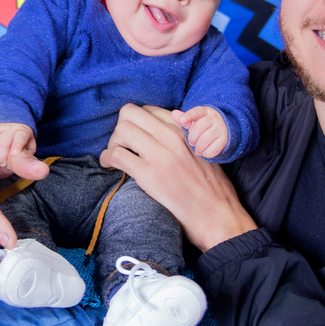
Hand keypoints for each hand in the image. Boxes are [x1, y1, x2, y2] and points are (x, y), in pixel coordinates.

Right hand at [0, 122, 35, 169]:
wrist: (11, 128)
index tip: (14, 154)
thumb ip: (30, 162)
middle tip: (2, 163)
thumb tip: (43, 171)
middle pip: (4, 141)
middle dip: (2, 155)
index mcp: (23, 132)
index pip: (21, 136)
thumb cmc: (18, 147)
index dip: (17, 145)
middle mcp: (11, 128)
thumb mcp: (26, 153)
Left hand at [100, 104, 256, 251]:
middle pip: (129, 114)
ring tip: (115, 157)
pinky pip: (117, 155)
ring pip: (121, 130)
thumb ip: (184, 139)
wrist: (217, 215)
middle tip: (121, 146)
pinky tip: (111, 166)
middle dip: (120, 129)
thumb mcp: (202, 153)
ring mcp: (160, 155)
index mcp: (184, 131)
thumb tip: (161, 133)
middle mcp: (172, 137)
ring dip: (112, 143)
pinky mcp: (150, 175)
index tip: (134, 137)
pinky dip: (107, 158)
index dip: (136, 123)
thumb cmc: (211, 188)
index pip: (148, 110)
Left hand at [171, 106, 228, 158]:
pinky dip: (207, 153)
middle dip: (192, 138)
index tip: (182, 121)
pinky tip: (205, 152)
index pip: (196, 112)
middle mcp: (214, 118)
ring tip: (197, 149)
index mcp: (205, 111)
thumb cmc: (204, 125)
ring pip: (205, 139)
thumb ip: (183, 118)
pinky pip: (214, 149)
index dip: (188, 116)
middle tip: (192, 142)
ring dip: (198, 148)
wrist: (223, 129)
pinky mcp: (225, 139)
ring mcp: (221, 128)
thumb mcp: (194, 120)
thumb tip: (173, 114)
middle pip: (198, 128)